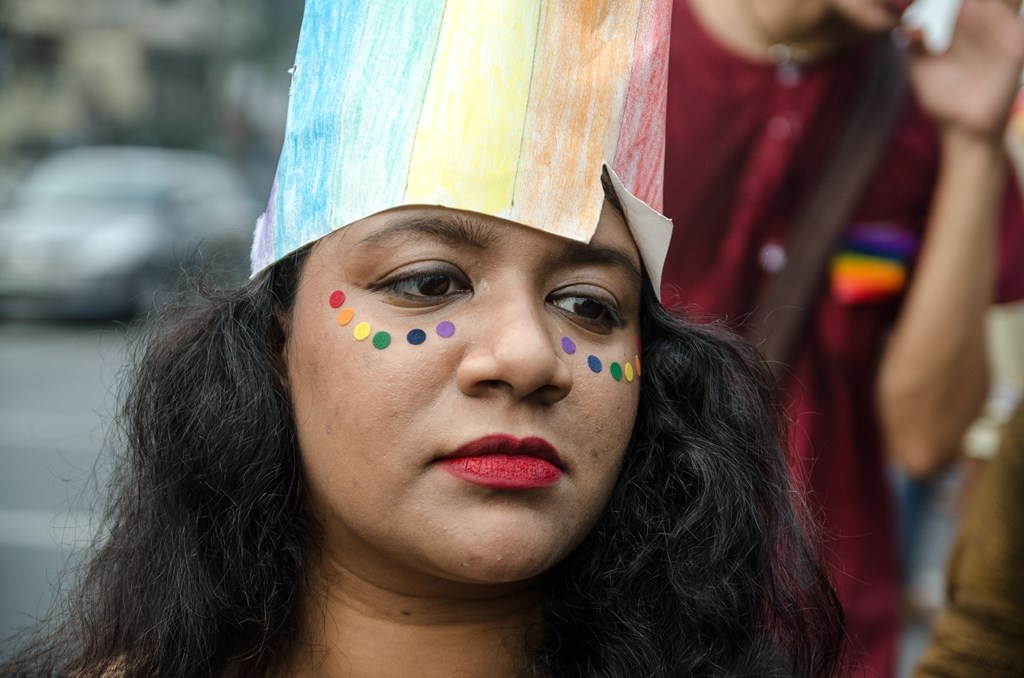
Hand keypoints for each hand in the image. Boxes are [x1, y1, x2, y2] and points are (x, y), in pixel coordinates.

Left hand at [905, 0, 1023, 140]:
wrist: (962, 127)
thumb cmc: (942, 98)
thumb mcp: (922, 68)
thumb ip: (915, 45)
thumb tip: (908, 28)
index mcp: (966, 22)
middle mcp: (987, 22)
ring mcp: (1004, 31)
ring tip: (986, 1)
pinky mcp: (1016, 47)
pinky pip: (1017, 20)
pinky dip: (1012, 7)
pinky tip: (1001, 8)